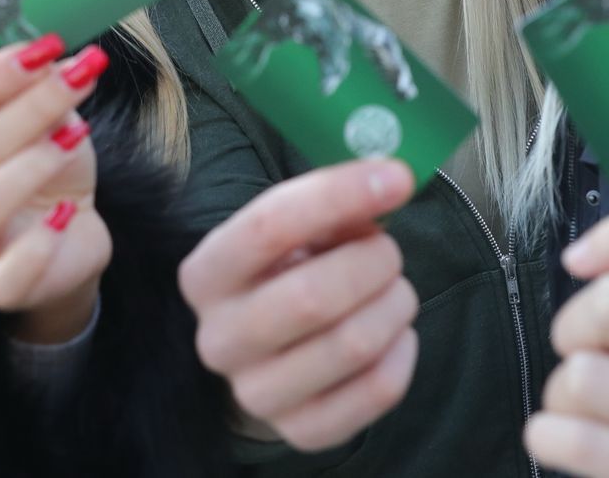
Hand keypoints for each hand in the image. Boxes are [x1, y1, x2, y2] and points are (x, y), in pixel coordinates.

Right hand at [0, 35, 111, 342]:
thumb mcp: (47, 120)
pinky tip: (65, 215)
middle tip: (79, 77)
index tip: (44, 48)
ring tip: (76, 135)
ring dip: (31, 165)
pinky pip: (5, 275)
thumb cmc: (45, 168)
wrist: (68, 234)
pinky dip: (39, 243)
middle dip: (29, 107)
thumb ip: (41, 87)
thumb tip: (59, 53)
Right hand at [178, 159, 418, 451]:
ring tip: (394, 289)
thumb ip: (329, 205)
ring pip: (352, 344)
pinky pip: (377, 390)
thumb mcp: (290, 232)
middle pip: (312, 297)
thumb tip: (388, 182)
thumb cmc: (283, 274)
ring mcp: (256, 393)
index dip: (338, 195)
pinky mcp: (301, 430)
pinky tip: (395, 333)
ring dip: (394, 304)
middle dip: (372, 262)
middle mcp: (218, 339)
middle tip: (389, 250)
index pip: (267, 226)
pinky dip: (403, 352)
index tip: (396, 177)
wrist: (265, 355)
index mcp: (205, 274)